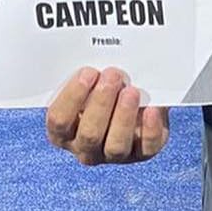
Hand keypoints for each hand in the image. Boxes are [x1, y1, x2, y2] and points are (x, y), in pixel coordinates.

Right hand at [46, 67, 169, 165]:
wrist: (138, 97)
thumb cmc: (106, 88)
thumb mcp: (92, 82)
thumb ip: (88, 76)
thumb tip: (93, 56)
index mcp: (64, 132)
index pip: (59, 121)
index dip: (72, 97)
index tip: (88, 72)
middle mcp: (86, 148)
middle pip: (88, 134)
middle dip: (101, 103)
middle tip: (113, 75)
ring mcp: (114, 154)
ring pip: (115, 145)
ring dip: (123, 117)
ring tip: (131, 91)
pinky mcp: (143, 153)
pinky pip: (147, 147)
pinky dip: (150, 128)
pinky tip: (152, 109)